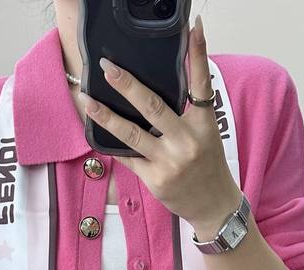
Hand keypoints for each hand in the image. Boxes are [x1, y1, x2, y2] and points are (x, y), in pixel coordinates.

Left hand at [77, 14, 240, 234]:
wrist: (213, 206)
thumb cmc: (208, 167)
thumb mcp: (207, 135)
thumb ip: (188, 113)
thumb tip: (159, 90)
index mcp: (205, 125)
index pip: (202, 84)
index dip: (198, 54)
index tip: (194, 28)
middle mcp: (187, 141)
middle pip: (154, 107)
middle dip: (128, 85)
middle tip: (108, 67)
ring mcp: (169, 161)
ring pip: (132, 134)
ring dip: (107, 116)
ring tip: (89, 100)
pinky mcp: (155, 179)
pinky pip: (128, 157)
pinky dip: (112, 144)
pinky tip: (96, 132)